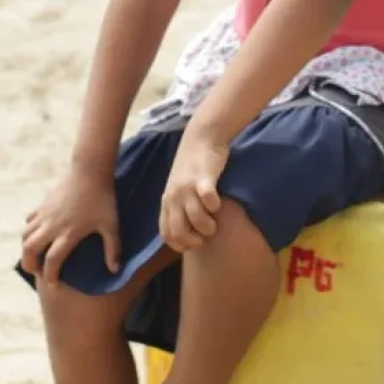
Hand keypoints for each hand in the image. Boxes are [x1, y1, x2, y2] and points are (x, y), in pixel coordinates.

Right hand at [22, 167, 121, 285]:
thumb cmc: (103, 199)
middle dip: (30, 264)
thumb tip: (115, 270)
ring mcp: (45, 214)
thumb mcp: (111, 225)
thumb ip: (112, 248)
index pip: (52, 261)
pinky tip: (37, 233)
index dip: (50, 276)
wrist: (90, 171)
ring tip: (34, 255)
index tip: (53, 285)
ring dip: (26, 248)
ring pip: (25, 235)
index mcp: (68, 234)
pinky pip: (29, 221)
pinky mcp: (42, 204)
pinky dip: (29, 230)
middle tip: (37, 272)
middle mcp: (52, 226)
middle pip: (30, 250)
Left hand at [159, 129, 228, 253]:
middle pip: (179, 231)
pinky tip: (217, 202)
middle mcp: (174, 196)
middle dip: (194, 240)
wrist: (201, 137)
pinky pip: (208, 200)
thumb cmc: (192, 166)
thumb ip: (178, 207)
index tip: (194, 242)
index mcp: (167, 201)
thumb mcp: (178, 188)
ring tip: (214, 221)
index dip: (180, 245)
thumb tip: (187, 232)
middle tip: (205, 235)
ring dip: (208, 226)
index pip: (166, 234)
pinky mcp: (204, 178)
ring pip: (196, 219)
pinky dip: (215, 206)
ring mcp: (187, 187)